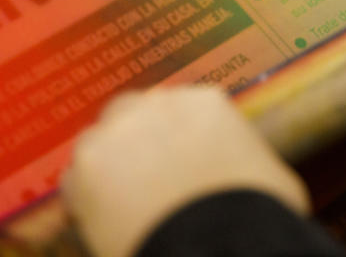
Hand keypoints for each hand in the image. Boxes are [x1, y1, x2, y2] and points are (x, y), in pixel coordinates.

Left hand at [62, 86, 309, 256]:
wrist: (220, 244)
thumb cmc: (256, 214)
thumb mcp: (270, 175)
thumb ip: (243, 156)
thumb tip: (244, 171)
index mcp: (204, 102)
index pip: (175, 110)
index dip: (171, 139)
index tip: (172, 161)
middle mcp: (156, 105)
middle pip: (130, 113)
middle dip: (133, 142)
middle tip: (142, 180)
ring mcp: (117, 132)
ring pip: (99, 143)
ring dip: (107, 168)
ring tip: (122, 208)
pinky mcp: (86, 166)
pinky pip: (75, 182)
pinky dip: (85, 202)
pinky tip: (105, 226)